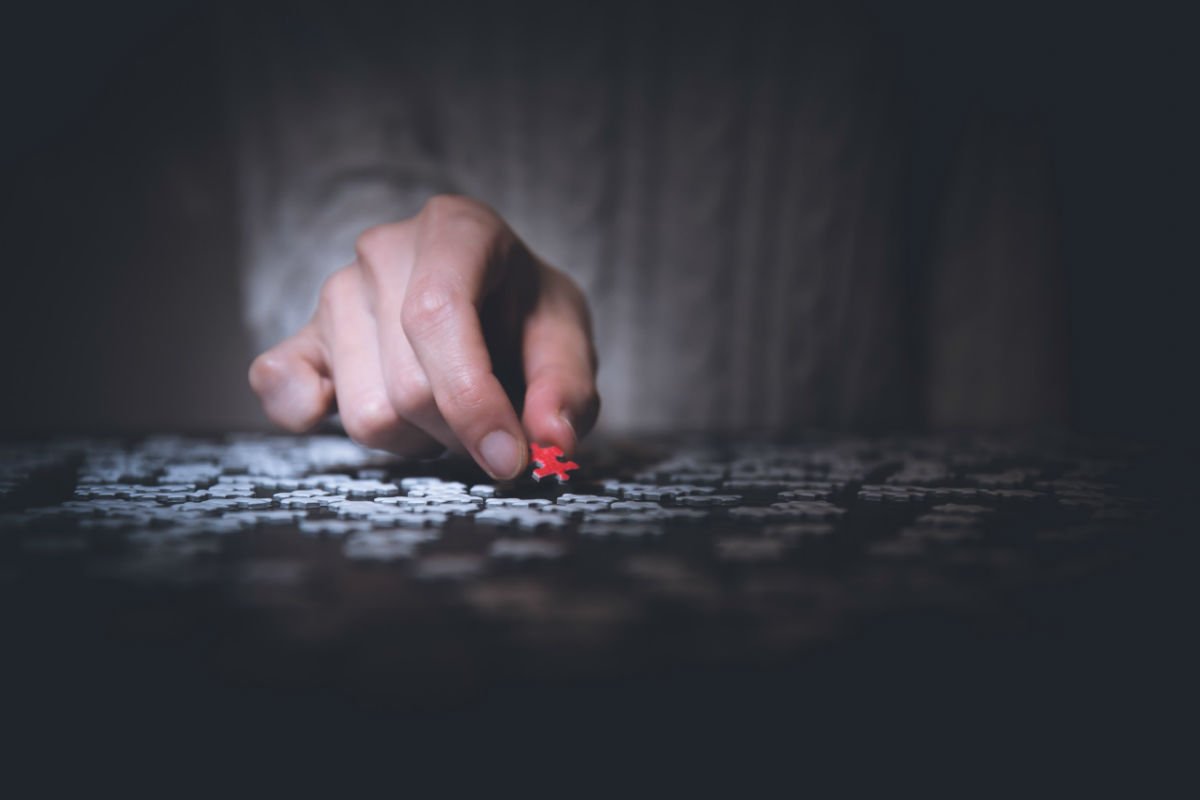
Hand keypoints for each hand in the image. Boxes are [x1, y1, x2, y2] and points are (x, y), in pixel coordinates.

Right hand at [248, 195, 599, 478]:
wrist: (492, 299)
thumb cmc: (527, 315)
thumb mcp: (567, 339)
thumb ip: (566, 388)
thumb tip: (550, 440)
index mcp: (455, 228)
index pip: (438, 315)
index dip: (471, 399)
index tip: (508, 459)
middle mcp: (384, 250)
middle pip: (407, 385)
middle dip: (460, 431)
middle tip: (494, 423)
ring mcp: (336, 291)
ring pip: (365, 413)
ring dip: (417, 439)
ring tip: (447, 408)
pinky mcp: (303, 336)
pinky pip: (279, 385)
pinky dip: (309, 413)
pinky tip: (352, 406)